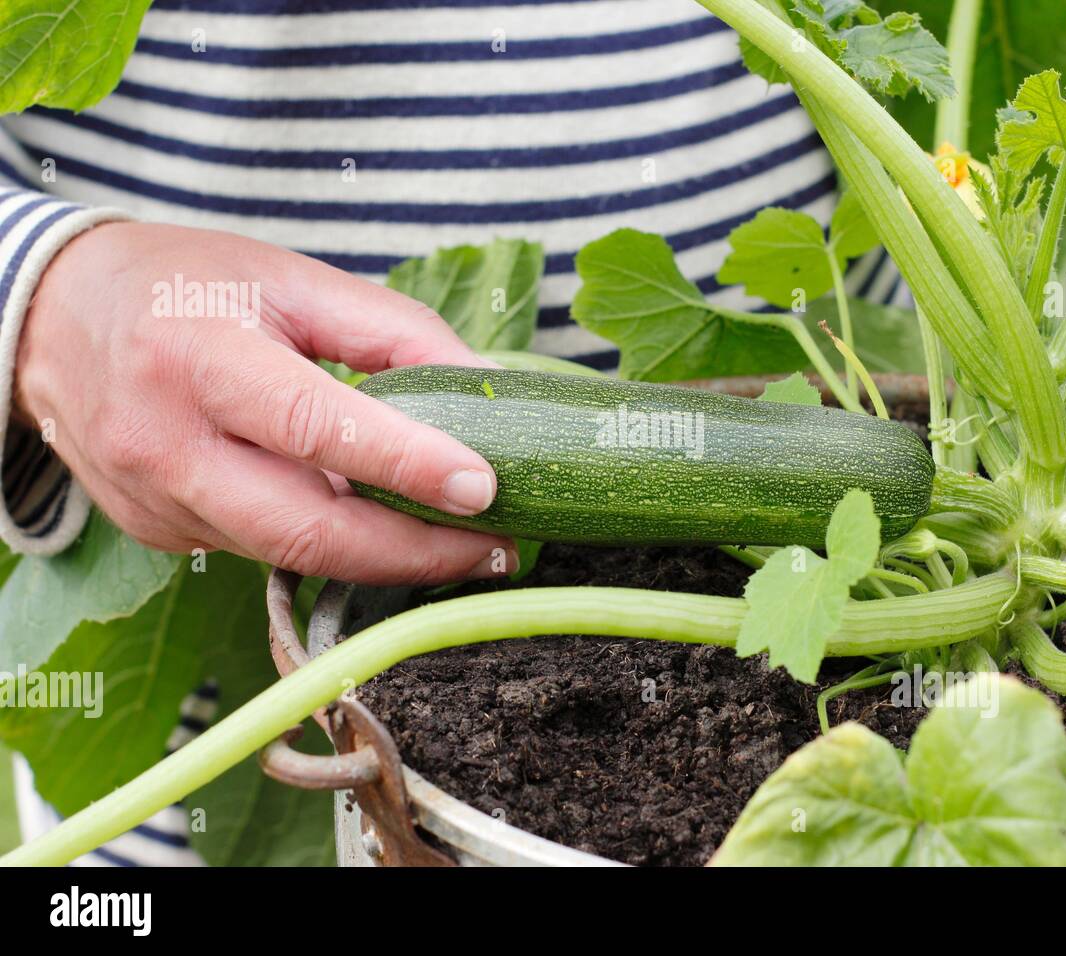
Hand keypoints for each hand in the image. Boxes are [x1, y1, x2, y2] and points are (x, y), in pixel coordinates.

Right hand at [14, 222, 516, 584]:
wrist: (52, 315)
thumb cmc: (185, 284)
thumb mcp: (293, 278)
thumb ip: (394, 332)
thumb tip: (488, 385)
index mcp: (197, 355)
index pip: (313, 425)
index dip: (405, 463)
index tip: (484, 488)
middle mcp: (164, 440)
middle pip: (304, 529)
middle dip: (413, 553)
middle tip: (494, 549)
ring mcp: (154, 498)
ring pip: (288, 553)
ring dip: (382, 556)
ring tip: (457, 542)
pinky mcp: (156, 530)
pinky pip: (259, 549)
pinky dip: (327, 543)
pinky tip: (372, 523)